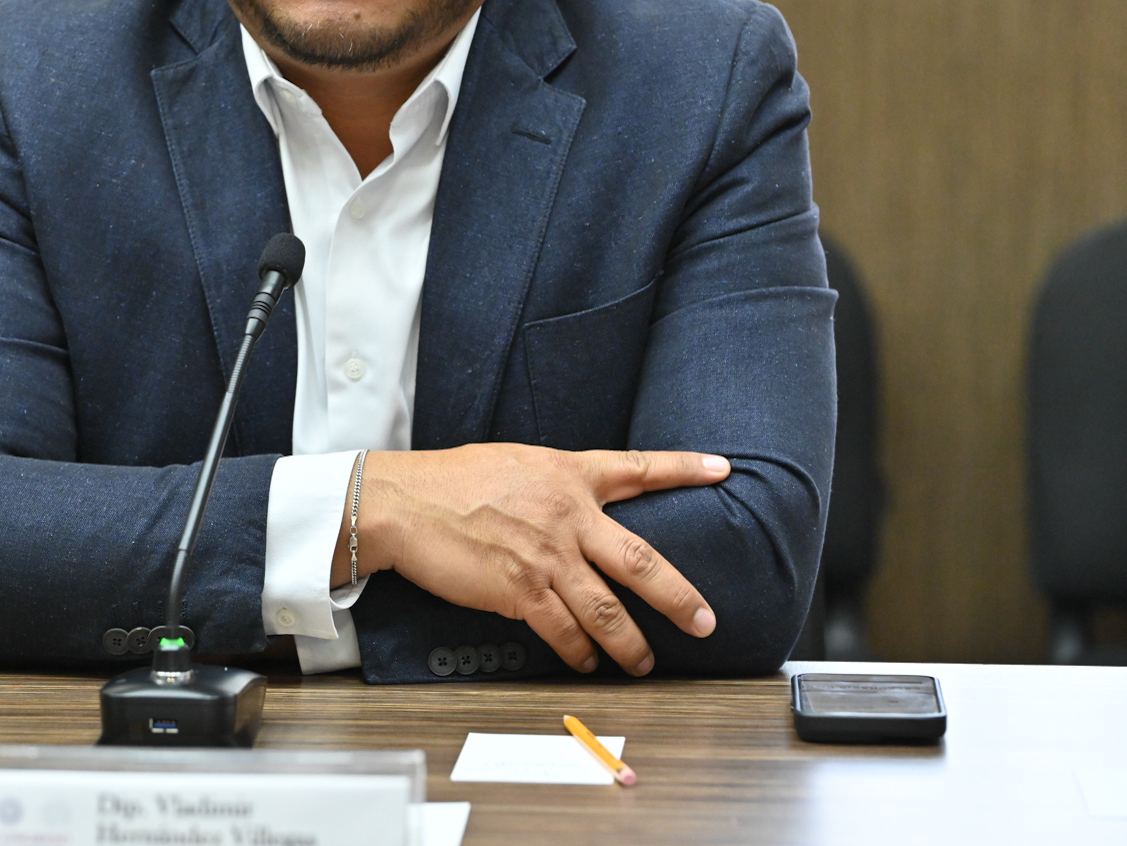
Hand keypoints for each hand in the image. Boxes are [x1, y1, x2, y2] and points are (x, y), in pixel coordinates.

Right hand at [354, 445, 729, 675]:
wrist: (404, 501)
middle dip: (679, 596)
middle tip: (705, 621)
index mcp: (568, 474)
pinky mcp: (520, 590)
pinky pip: (564, 631)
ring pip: (607, 609)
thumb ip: (556, 484)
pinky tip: (587, 663)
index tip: (722, 469)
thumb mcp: (516, 463)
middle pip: (642, 560)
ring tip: (643, 663)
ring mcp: (546, 555)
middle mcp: (567, 514)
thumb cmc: (451, 480)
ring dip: (630, 644)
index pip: (638, 468)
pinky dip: (580, 652)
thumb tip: (579, 508)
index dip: (683, 469)